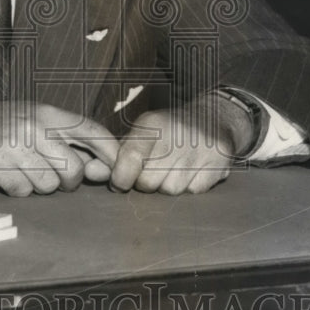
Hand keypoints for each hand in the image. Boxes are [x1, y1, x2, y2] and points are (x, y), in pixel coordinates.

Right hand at [0, 101, 119, 196]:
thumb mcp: (29, 119)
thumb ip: (63, 140)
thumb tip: (101, 167)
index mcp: (45, 112)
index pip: (91, 131)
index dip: (110, 153)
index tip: (116, 170)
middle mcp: (32, 127)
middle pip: (73, 168)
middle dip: (68, 181)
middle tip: (54, 176)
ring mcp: (13, 148)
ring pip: (49, 184)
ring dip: (40, 185)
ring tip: (22, 171)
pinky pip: (23, 191)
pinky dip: (17, 189)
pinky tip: (4, 175)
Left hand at [109, 92, 254, 194]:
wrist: (213, 117)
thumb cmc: (167, 130)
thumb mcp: (141, 133)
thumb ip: (115, 156)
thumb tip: (91, 172)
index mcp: (153, 124)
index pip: (130, 158)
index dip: (121, 178)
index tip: (120, 182)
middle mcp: (177, 135)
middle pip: (148, 182)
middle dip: (145, 182)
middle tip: (152, 169)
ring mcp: (200, 150)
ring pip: (170, 190)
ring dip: (167, 185)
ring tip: (172, 168)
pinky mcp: (218, 164)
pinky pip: (192, 192)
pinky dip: (188, 186)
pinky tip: (190, 170)